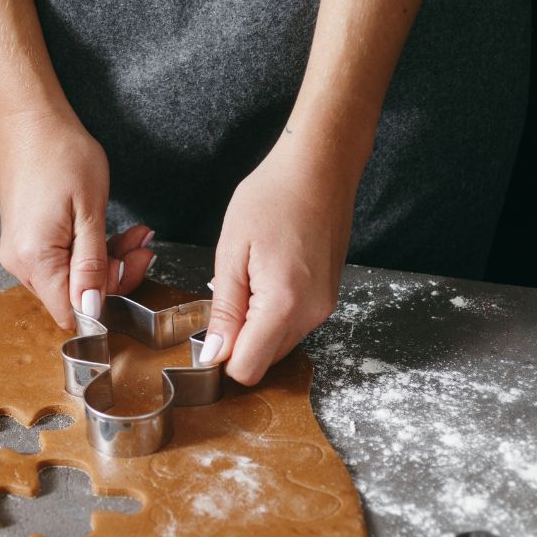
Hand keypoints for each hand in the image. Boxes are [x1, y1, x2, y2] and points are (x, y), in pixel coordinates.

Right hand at [0, 107, 154, 328]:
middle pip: (72, 295)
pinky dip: (87, 251)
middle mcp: (20, 263)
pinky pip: (60, 260)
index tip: (134, 268)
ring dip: (105, 261)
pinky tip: (110, 232)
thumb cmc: (61, 155)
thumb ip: (92, 266)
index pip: (70, 311)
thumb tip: (91, 309)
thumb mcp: (89, 211)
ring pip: (70, 278)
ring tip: (135, 234)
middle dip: (113, 275)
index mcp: (34, 259)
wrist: (29, 121)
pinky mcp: (25, 241)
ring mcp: (20, 252)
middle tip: (143, 245)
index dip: (106, 302)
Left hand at [198, 135, 357, 383]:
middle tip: (227, 295)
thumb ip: (224, 310)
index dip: (221, 358)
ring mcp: (323, 308)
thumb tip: (214, 355)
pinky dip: (272, 314)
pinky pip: (293, 324)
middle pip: (264, 361)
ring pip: (279, 345)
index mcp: (283, 305)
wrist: (320, 167)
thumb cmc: (272, 197)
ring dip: (256, 327)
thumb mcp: (232, 252)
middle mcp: (310, 314)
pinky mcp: (327, 298)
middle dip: (239, 342)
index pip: (247, 368)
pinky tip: (266, 276)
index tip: (208, 331)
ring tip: (249, 280)